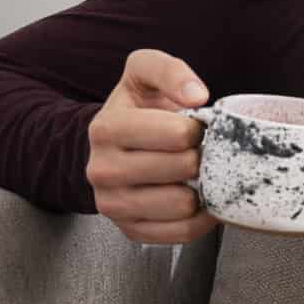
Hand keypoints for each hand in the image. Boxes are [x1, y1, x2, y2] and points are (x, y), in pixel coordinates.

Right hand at [86, 48, 221, 244]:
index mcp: (106, 128)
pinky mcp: (130, 231)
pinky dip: (200, 217)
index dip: (198, 129)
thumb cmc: (136, 108)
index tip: (194, 127)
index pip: (178, 135)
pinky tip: (195, 196)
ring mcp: (113, 205)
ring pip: (183, 204)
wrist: (112, 145)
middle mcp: (102, 170)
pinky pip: (183, 232)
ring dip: (201, 188)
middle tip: (197, 150)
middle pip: (183, 168)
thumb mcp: (144, 72)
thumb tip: (198, 96)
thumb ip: (170, 71)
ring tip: (194, 173)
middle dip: (201, 156)